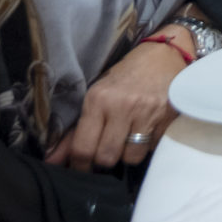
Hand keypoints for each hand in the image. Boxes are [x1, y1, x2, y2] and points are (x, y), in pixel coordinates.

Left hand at [46, 40, 181, 170]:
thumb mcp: (97, 97)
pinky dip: (148, 144)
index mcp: (98, 100)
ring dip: (128, 153)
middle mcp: (122, 106)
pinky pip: (153, 147)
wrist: (164, 54)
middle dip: (105, 160)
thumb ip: (76, 131)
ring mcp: (148, 112)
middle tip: (107, 151)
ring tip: (130, 138)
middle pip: (107, 157)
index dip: (80, 166)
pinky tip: (147, 128)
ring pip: (131, 157)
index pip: (83, 148)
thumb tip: (52, 161)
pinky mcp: (168, 117)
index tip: (82, 168)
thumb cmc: (124, 77)